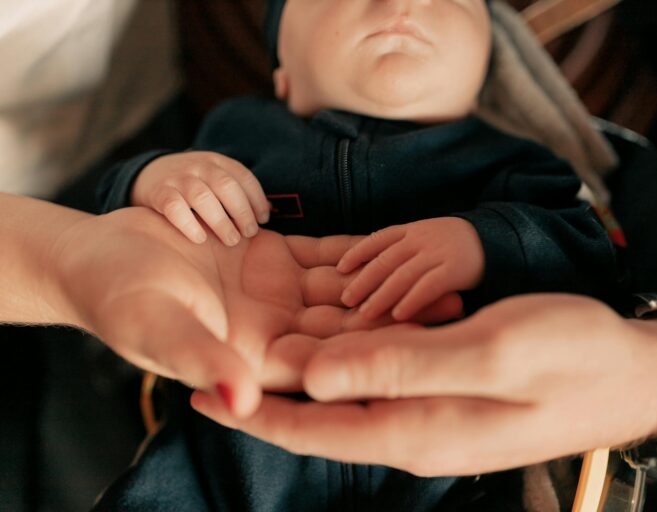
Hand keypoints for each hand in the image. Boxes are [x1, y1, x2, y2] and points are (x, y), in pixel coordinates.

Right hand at [54, 210, 462, 416]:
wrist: (99, 256)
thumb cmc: (116, 297)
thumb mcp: (154, 329)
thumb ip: (201, 359)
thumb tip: (241, 397)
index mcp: (254, 360)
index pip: (326, 365)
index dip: (373, 355)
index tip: (423, 346)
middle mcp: (275, 333)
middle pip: (349, 329)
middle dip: (399, 318)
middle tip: (455, 306)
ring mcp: (277, 295)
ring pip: (347, 291)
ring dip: (391, 281)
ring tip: (442, 272)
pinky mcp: (274, 259)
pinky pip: (326, 254)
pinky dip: (360, 248)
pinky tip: (398, 242)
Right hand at [131, 151, 270, 245]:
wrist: (149, 173)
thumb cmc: (195, 183)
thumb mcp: (216, 178)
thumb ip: (238, 191)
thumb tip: (268, 212)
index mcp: (217, 162)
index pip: (243, 177)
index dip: (257, 199)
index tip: (263, 219)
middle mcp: (199, 167)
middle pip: (226, 186)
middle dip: (242, 212)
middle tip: (250, 233)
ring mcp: (178, 179)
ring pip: (202, 198)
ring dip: (221, 221)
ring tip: (232, 240)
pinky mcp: (159, 193)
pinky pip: (175, 208)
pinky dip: (189, 224)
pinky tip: (200, 239)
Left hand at [190, 294, 656, 475]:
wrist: (632, 373)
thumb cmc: (572, 356)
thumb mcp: (491, 353)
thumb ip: (402, 365)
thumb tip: (315, 376)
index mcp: (417, 428)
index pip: (313, 430)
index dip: (251, 414)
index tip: (198, 393)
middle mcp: (415, 430)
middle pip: (321, 417)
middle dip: (266, 394)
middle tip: (214, 362)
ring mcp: (433, 413)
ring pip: (349, 396)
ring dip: (303, 374)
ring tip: (255, 342)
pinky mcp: (448, 392)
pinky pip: (381, 379)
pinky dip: (347, 358)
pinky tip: (330, 335)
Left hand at [337, 217, 483, 319]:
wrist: (498, 240)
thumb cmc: (456, 245)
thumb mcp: (428, 236)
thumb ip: (404, 249)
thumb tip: (373, 269)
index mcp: (413, 230)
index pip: (378, 239)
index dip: (357, 253)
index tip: (340, 268)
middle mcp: (422, 239)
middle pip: (385, 260)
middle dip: (364, 280)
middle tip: (346, 299)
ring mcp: (438, 253)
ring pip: (402, 275)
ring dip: (381, 295)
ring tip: (365, 313)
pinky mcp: (455, 269)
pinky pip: (428, 286)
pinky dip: (411, 300)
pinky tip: (398, 315)